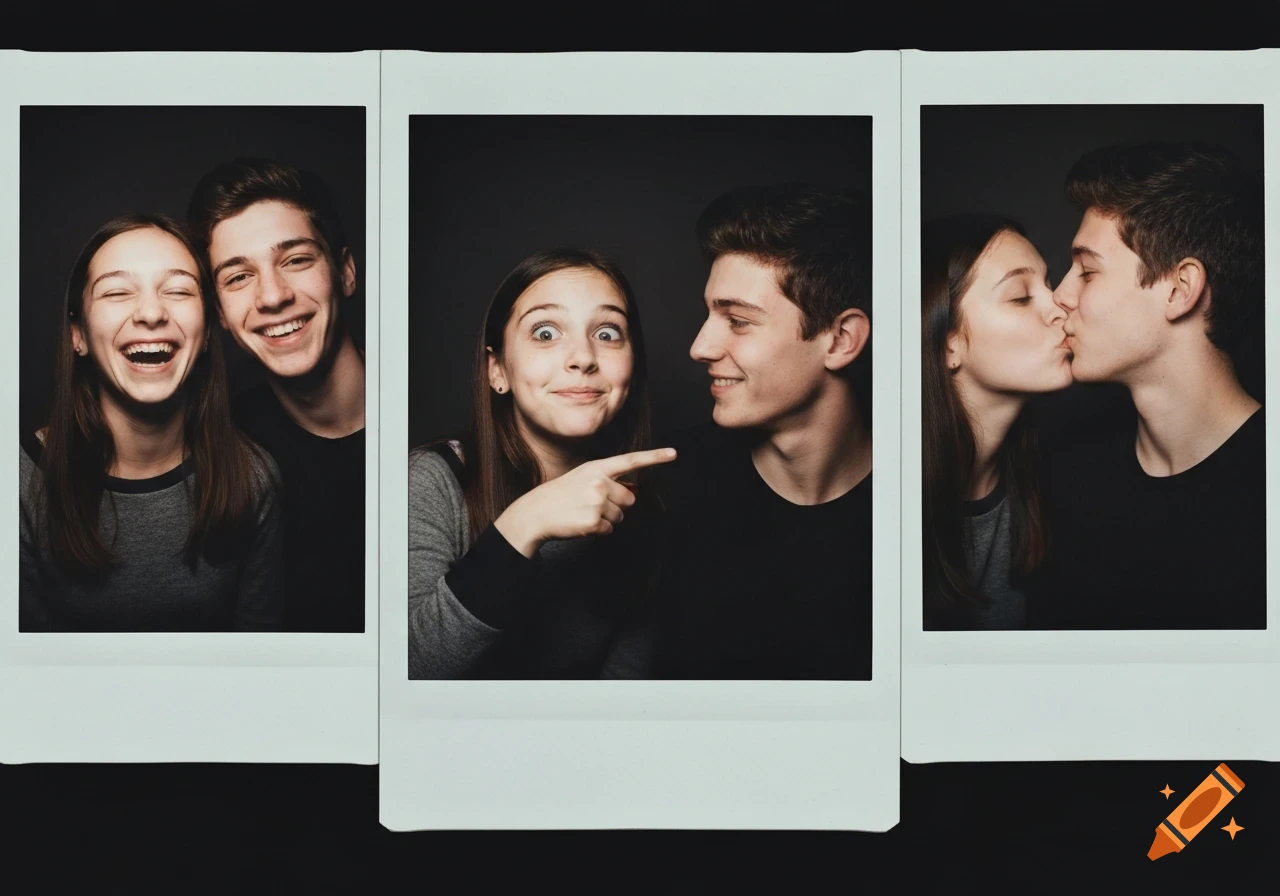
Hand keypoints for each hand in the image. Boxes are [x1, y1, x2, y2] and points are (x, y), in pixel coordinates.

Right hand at [494, 447, 676, 556]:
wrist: (536, 512)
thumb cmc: (560, 495)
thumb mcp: (582, 477)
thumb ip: (606, 480)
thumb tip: (631, 492)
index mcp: (597, 468)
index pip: (631, 461)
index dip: (654, 457)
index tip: (673, 453)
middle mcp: (599, 482)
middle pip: (630, 497)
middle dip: (617, 504)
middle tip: (593, 504)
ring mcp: (597, 502)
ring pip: (621, 515)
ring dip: (606, 518)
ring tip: (584, 512)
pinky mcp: (594, 521)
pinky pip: (609, 529)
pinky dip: (598, 530)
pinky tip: (581, 523)